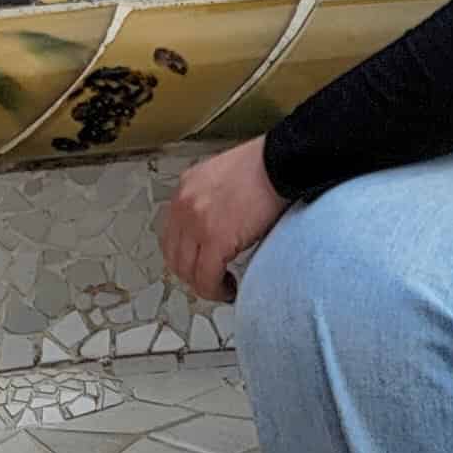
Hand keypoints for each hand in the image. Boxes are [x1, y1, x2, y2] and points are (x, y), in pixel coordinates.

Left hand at [161, 137, 287, 302]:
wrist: (281, 162)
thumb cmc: (263, 166)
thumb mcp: (222, 176)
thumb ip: (209, 200)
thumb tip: (213, 228)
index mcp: (185, 188)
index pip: (171, 234)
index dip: (185, 255)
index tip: (199, 263)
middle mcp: (184, 205)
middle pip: (174, 255)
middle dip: (192, 273)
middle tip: (211, 279)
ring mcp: (196, 223)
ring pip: (187, 271)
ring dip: (204, 284)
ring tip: (222, 285)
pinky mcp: (216, 240)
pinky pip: (207, 278)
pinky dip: (216, 290)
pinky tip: (230, 288)